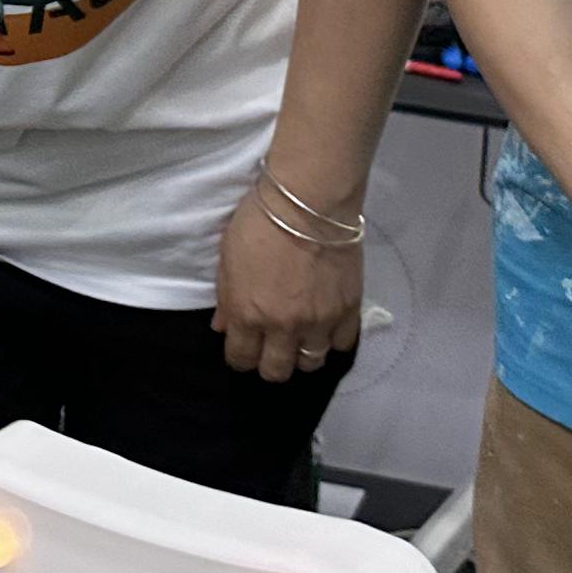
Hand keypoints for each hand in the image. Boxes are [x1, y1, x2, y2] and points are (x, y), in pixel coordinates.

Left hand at [215, 182, 363, 381]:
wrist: (309, 201)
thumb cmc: (259, 222)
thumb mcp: (228, 258)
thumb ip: (226, 298)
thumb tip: (223, 327)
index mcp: (248, 315)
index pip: (240, 359)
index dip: (240, 357)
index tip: (243, 348)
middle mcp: (283, 327)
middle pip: (276, 371)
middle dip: (269, 363)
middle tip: (271, 345)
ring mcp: (319, 322)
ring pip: (311, 363)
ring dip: (302, 354)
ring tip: (301, 337)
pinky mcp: (348, 310)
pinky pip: (342, 344)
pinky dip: (333, 339)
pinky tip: (326, 325)